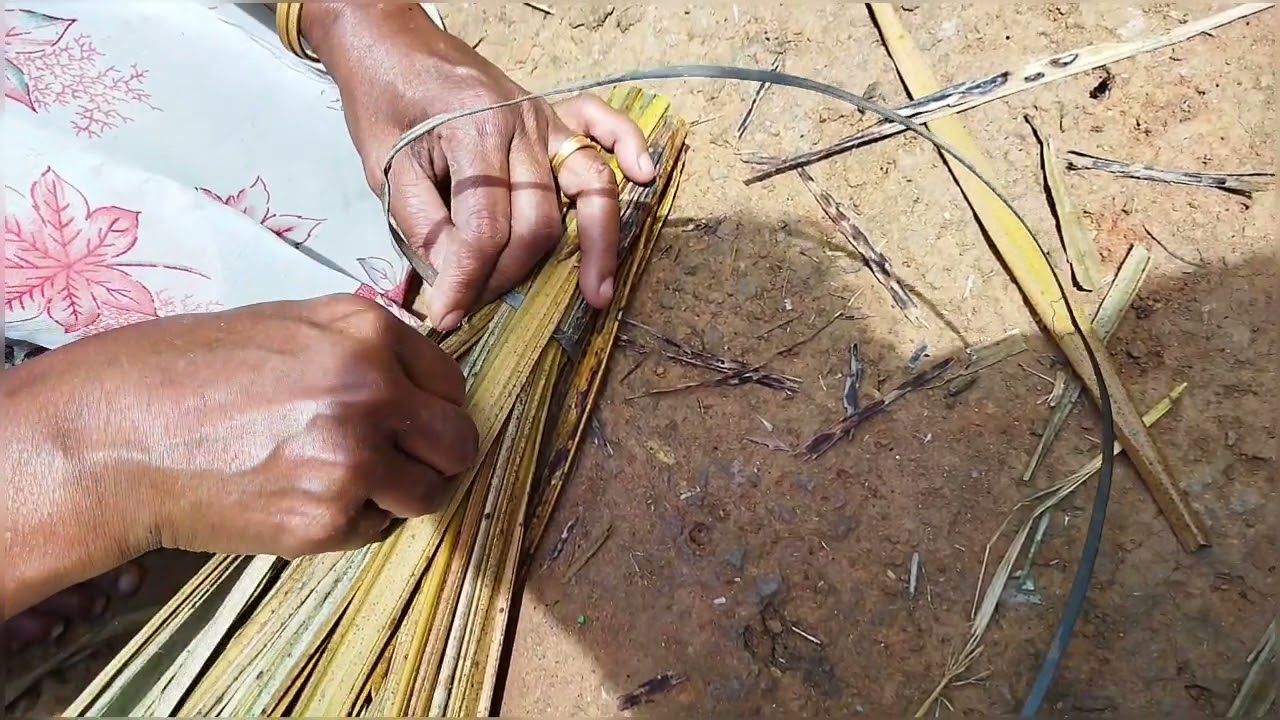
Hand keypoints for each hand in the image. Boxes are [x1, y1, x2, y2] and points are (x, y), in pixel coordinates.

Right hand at [1, 295, 477, 614]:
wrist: (118, 435)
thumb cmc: (191, 372)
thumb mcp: (290, 324)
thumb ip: (365, 345)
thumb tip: (422, 379)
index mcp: (367, 334)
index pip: (452, 382)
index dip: (436, 404)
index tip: (419, 418)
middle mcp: (371, 392)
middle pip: (458, 441)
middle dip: (438, 453)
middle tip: (406, 459)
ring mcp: (352, 459)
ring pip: (428, 493)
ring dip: (400, 492)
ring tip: (346, 478)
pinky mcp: (326, 518)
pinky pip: (376, 528)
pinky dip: (354, 520)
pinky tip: (303, 495)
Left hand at [304, 5, 657, 330]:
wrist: (391, 43)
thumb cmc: (383, 102)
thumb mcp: (385, 169)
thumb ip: (424, 225)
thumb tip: (458, 282)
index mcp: (473, 132)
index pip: (485, 228)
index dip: (469, 281)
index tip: (449, 316)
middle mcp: (521, 124)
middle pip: (537, 222)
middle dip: (511, 276)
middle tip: (479, 303)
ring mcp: (544, 118)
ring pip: (586, 190)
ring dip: (598, 246)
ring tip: (598, 295)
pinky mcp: (554, 114)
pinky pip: (605, 126)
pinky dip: (629, 148)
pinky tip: (644, 178)